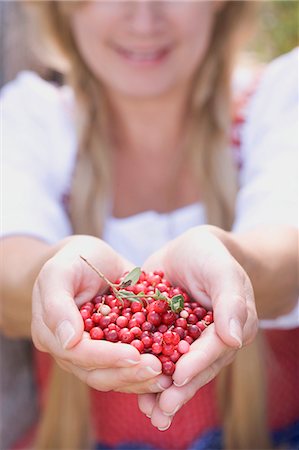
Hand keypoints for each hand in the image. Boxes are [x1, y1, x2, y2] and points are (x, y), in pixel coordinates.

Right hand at [31, 235, 170, 393]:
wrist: (91, 258)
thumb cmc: (74, 259)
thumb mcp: (60, 271)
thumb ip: (57, 303)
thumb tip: (68, 341)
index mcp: (50, 333)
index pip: (78, 353)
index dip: (106, 357)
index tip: (134, 355)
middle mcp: (69, 350)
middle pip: (96, 373)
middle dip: (128, 373)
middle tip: (158, 370)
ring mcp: (90, 354)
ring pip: (113, 377)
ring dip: (139, 380)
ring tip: (166, 377)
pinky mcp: (111, 350)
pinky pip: (126, 368)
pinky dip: (145, 372)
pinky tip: (168, 370)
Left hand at [138, 226, 257, 429]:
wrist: (190, 250)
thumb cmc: (211, 257)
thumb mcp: (222, 272)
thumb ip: (230, 301)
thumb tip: (234, 338)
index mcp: (229, 329)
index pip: (215, 350)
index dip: (198, 364)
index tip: (180, 378)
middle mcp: (207, 341)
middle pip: (194, 368)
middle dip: (178, 390)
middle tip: (161, 410)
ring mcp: (183, 341)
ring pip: (173, 367)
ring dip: (159, 388)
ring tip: (146, 409)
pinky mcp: (161, 335)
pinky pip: (152, 354)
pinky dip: (142, 368)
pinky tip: (128, 385)